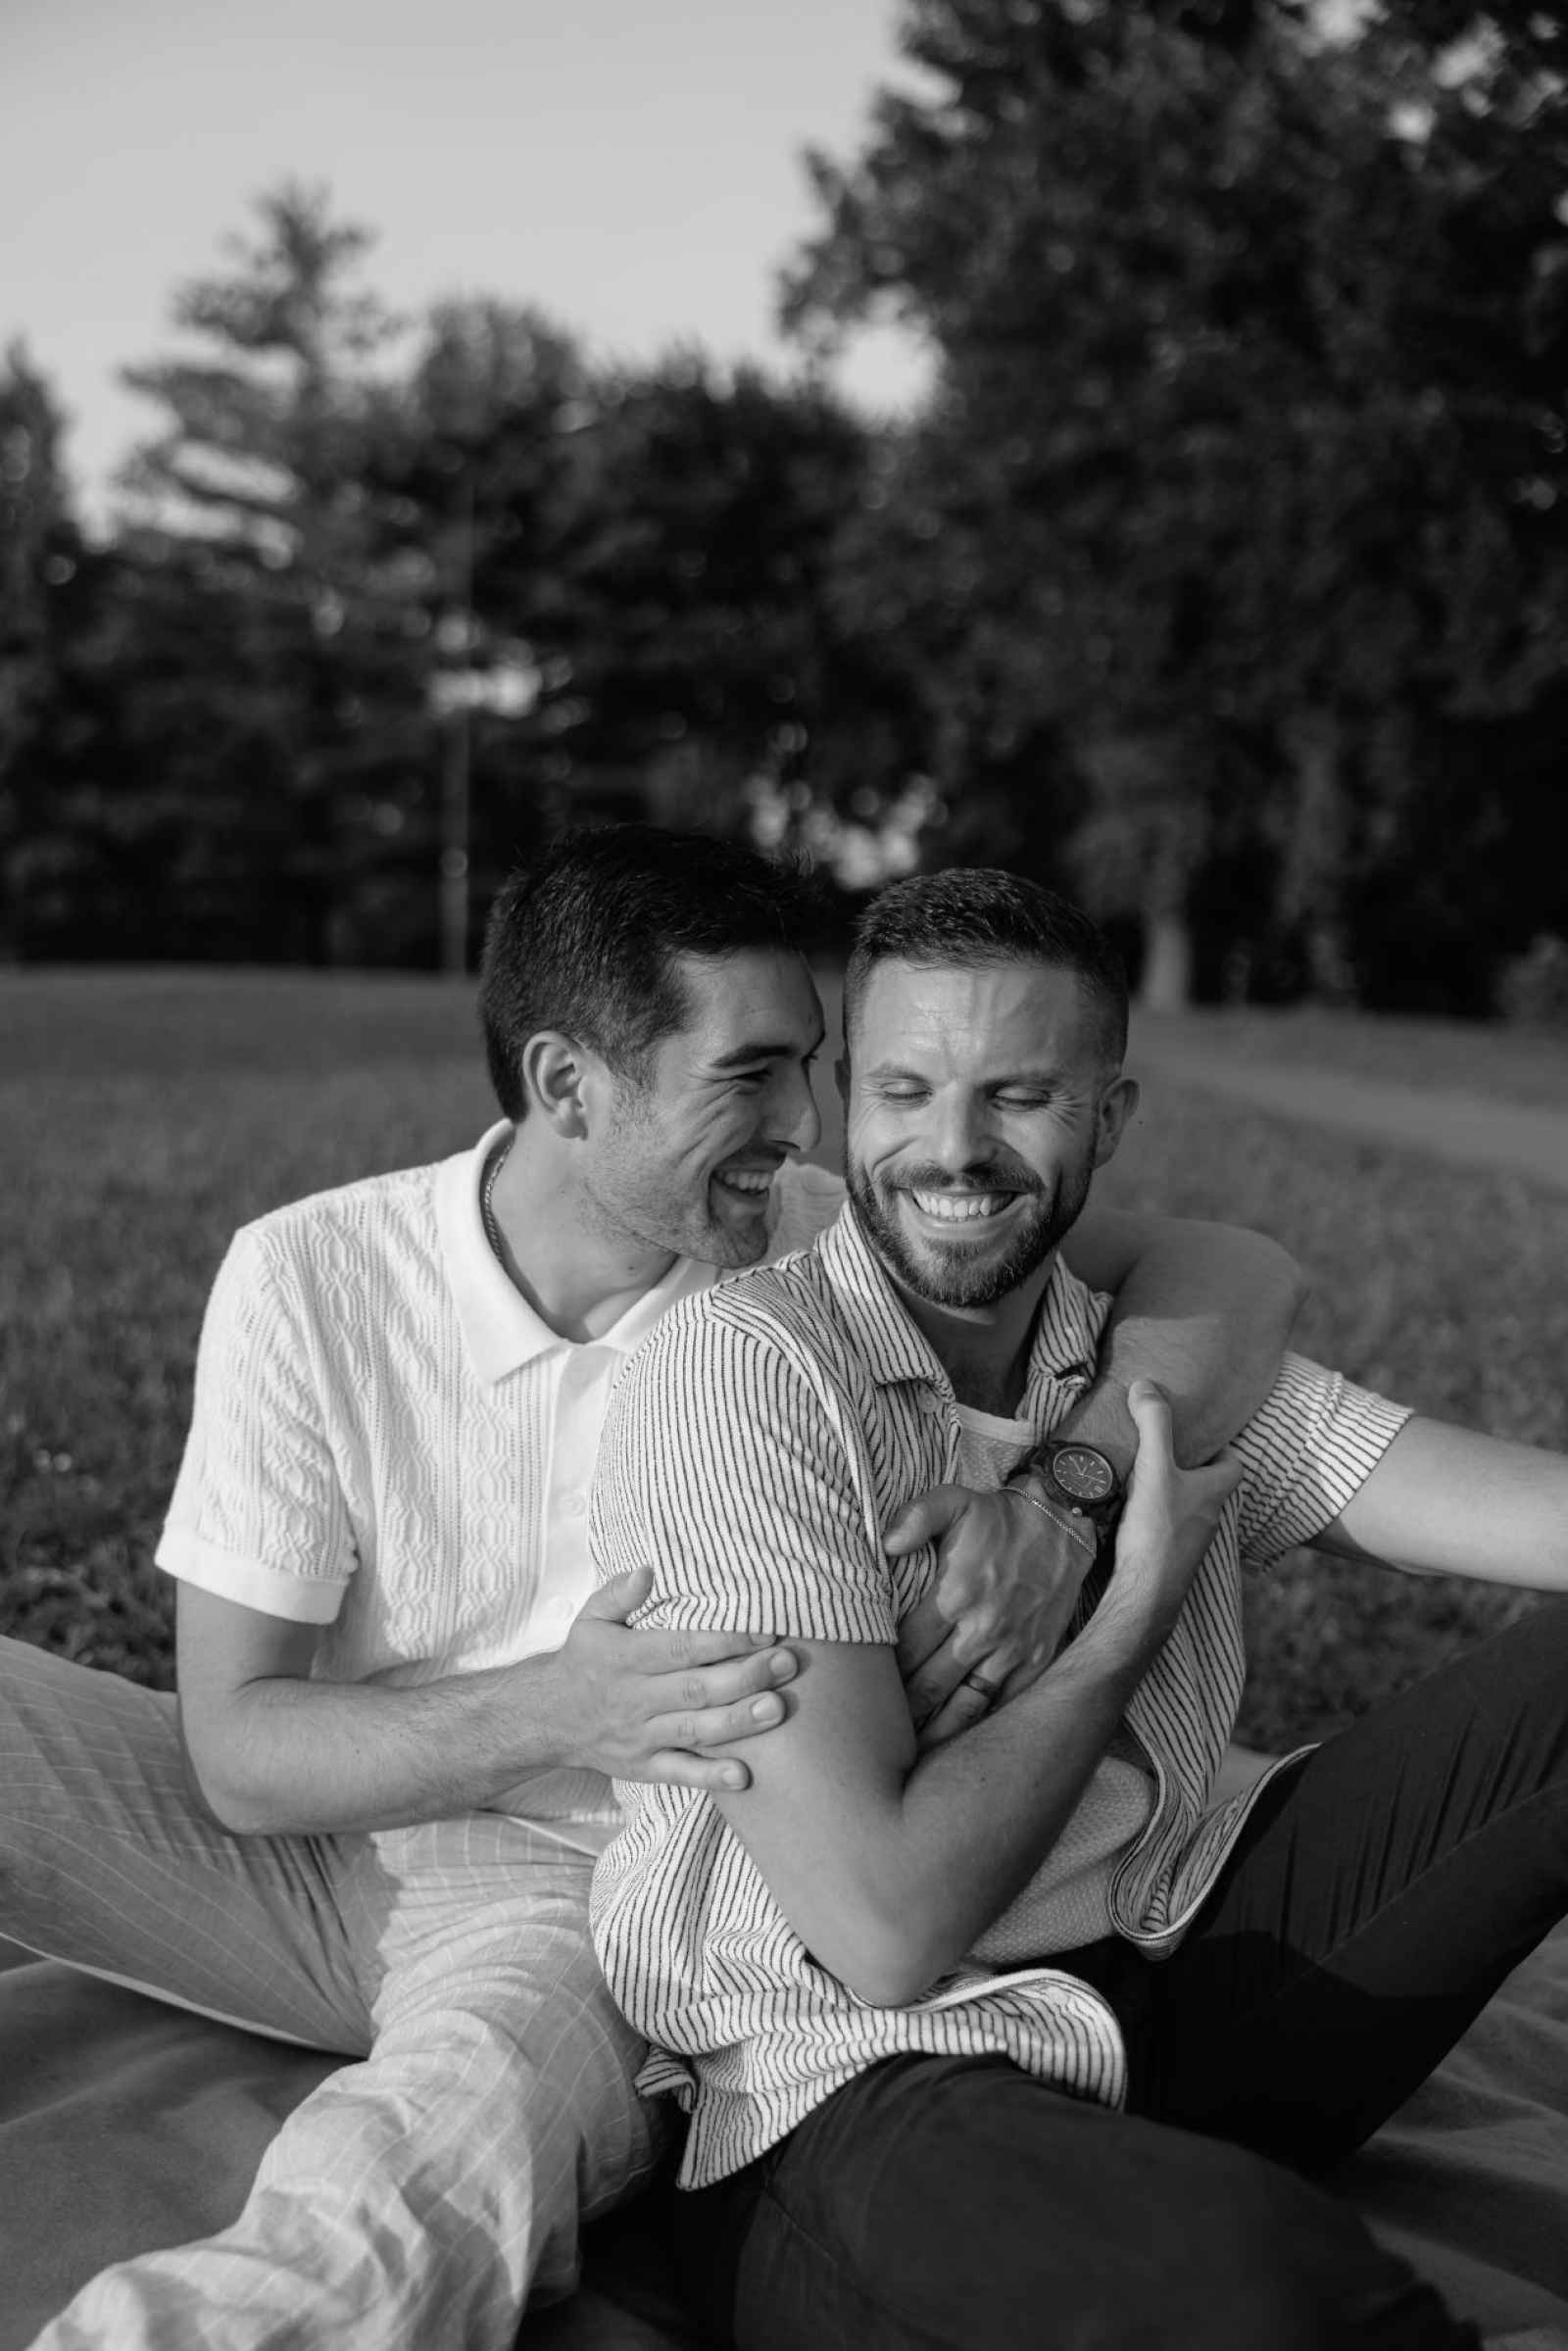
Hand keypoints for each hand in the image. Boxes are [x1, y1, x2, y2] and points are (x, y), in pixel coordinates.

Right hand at [550, 1568, 796, 1792]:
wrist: (549, 1718)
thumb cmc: (585, 1659)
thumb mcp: (591, 1618)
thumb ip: (619, 1593)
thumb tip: (647, 1570)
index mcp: (625, 1657)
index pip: (681, 1648)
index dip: (724, 1641)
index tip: (766, 1632)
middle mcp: (634, 1698)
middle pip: (696, 1689)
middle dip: (745, 1677)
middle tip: (787, 1664)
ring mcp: (640, 1736)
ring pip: (694, 1731)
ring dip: (738, 1722)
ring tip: (778, 1709)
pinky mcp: (643, 1767)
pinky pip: (679, 1773)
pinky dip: (710, 1776)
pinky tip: (745, 1776)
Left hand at [887, 1482, 1096, 1749]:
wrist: (1062, 1523)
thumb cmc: (998, 1516)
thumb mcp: (952, 1501)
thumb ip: (914, 1518)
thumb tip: (885, 1543)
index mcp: (954, 1596)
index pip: (905, 1650)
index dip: (879, 1677)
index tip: (857, 1696)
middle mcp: (982, 1631)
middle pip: (928, 1688)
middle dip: (898, 1717)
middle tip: (869, 1744)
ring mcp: (1011, 1652)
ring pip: (964, 1709)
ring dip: (934, 1735)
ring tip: (904, 1763)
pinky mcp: (1036, 1662)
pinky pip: (1003, 1708)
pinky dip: (978, 1732)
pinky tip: (956, 1754)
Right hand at [1102, 1379, 1240, 1643]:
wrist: (1146, 1595)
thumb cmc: (1159, 1530)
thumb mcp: (1155, 1468)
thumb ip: (1154, 1424)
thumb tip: (1146, 1384)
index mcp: (1215, 1491)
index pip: (1234, 1464)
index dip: (1222, 1447)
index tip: (1201, 1433)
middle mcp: (1209, 1517)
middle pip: (1209, 1485)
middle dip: (1191, 1468)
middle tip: (1165, 1449)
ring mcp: (1191, 1541)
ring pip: (1188, 1509)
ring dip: (1172, 1493)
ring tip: (1143, 1476)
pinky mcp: (1170, 1559)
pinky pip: (1168, 1530)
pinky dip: (1155, 1518)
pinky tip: (1130, 1512)